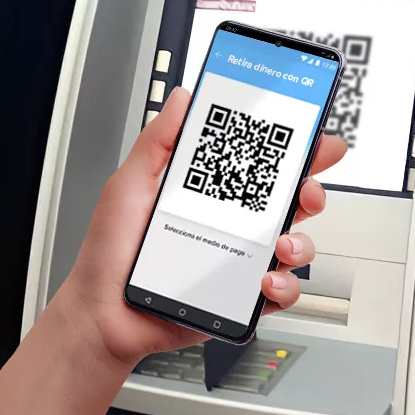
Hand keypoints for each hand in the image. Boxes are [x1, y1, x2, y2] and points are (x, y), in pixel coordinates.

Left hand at [53, 87, 346, 370]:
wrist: (102, 314)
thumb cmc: (110, 253)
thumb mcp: (130, 185)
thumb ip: (158, 141)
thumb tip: (182, 100)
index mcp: (212, 194)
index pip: (261, 165)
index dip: (293, 150)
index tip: (311, 139)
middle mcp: (232, 225)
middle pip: (291, 201)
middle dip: (312, 189)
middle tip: (306, 190)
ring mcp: (240, 260)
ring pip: (296, 245)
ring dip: (301, 242)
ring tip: (280, 244)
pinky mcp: (241, 297)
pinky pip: (281, 291)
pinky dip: (284, 285)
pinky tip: (264, 280)